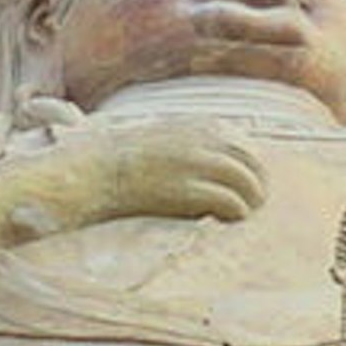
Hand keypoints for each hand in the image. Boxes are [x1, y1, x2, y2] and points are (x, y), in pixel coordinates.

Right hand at [0, 101, 262, 243]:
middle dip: (257, 181)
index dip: (248, 161)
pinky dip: (236, 212)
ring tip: (246, 213)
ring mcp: (195, 164)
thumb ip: (172, 139)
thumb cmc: (109, 159)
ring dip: (251, 199)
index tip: (249, 176)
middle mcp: (198, 141)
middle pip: (248, 160)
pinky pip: (230, 202)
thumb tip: (194, 152)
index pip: (237, 140)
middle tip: (256, 200)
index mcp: (190, 125)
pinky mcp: (188, 191)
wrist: (88, 171)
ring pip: (246, 182)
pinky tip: (229, 220)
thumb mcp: (145, 136)